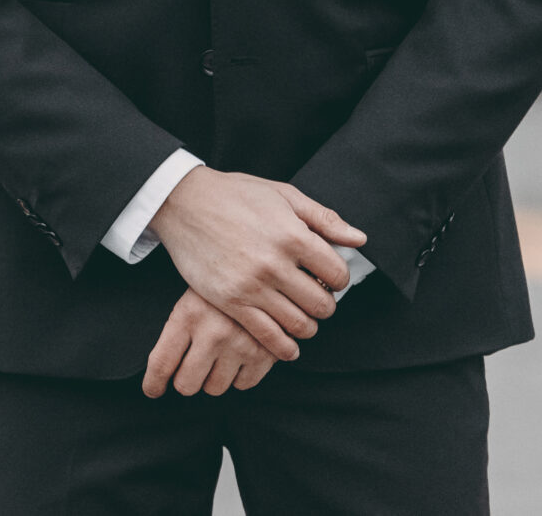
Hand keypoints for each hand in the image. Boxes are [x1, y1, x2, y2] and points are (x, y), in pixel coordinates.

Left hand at [143, 287, 276, 397]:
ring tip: (218, 354)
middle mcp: (213, 333)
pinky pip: (243, 384)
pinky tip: (239, 354)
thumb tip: (161, 373)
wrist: (260, 273)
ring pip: (215, 388)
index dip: (153, 383)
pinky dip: (239, 375)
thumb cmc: (218, 291)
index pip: (162, 362)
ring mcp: (241, 345)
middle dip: (186, 379)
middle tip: (191, 366)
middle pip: (186, 384)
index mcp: (188, 316)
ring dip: (213, 377)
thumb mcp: (190, 300)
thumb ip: (176, 334)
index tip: (152, 390)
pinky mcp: (265, 354)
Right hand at [145, 167, 364, 359]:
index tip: (328, 276)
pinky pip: (268, 336)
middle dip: (325, 304)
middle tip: (314, 297)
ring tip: (301, 316)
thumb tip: (359, 240)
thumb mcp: (282, 194)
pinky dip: (284, 347)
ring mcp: (251, 285)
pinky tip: (287, 344)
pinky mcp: (230, 301)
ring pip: (299, 325)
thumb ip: (323, 218)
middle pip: (322, 304)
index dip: (339, 278)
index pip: (338, 274)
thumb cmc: (234, 194)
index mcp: (293, 235)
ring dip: (307, 326)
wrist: (183, 202)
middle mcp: (275, 264)